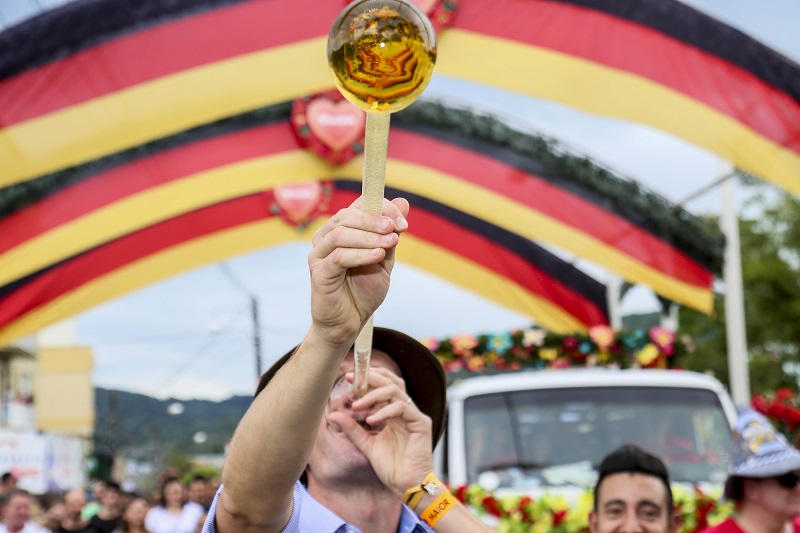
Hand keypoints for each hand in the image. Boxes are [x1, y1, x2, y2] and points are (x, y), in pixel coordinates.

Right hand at [308, 197, 408, 345]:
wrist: (350, 322)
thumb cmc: (363, 290)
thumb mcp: (384, 258)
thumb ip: (390, 232)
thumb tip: (404, 202)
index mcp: (341, 229)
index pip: (358, 205)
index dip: (381, 208)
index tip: (403, 223)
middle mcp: (326, 237)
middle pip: (347, 215)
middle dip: (374, 220)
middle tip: (395, 229)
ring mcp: (319, 254)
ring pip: (341, 233)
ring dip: (369, 236)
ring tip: (389, 243)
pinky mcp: (319, 272)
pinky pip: (338, 257)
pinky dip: (361, 254)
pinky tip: (378, 256)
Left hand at [329, 368, 432, 497]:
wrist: (405, 486)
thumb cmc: (390, 467)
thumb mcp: (366, 444)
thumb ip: (352, 429)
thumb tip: (333, 414)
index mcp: (394, 413)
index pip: (384, 386)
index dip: (368, 379)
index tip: (348, 377)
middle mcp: (406, 410)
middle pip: (391, 382)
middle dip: (371, 378)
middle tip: (352, 379)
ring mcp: (414, 415)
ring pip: (395, 391)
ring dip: (374, 395)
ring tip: (357, 406)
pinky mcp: (421, 423)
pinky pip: (402, 408)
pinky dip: (385, 411)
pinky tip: (371, 420)